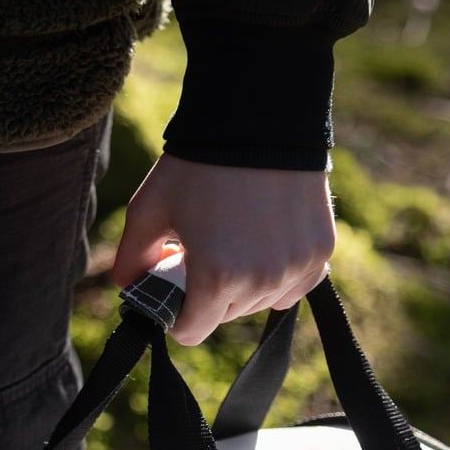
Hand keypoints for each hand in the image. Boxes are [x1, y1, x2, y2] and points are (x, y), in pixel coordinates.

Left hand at [110, 157, 334, 345]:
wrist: (260, 117)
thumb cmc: (199, 162)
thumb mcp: (148, 208)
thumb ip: (131, 259)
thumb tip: (130, 289)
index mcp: (215, 277)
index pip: (191, 332)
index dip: (177, 313)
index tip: (176, 286)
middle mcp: (260, 281)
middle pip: (224, 316)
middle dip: (208, 293)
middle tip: (202, 249)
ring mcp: (295, 268)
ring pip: (259, 303)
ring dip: (243, 284)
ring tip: (234, 238)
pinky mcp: (319, 253)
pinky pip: (293, 286)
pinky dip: (277, 274)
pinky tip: (265, 240)